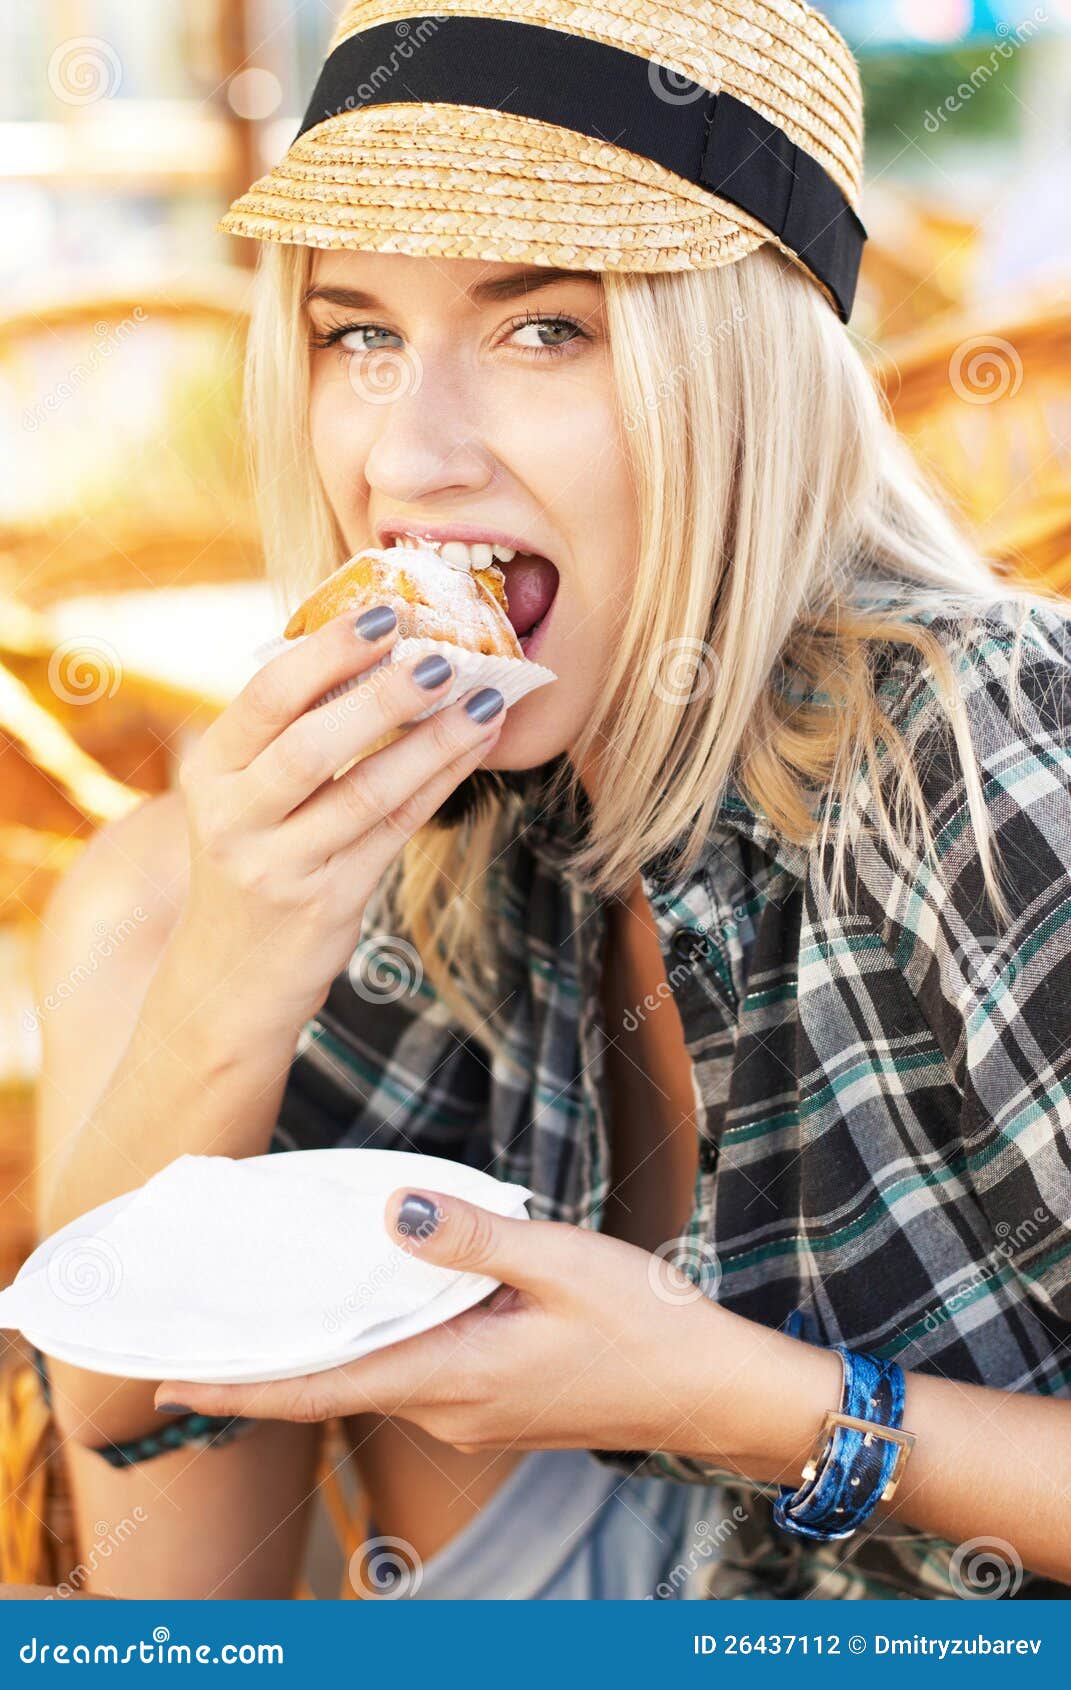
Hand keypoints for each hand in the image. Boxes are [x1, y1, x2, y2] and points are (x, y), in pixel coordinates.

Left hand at [153, 1188, 735, 1458]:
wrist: (711, 1390)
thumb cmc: (646, 1326)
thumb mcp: (560, 1263)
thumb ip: (471, 1239)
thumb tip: (393, 1214)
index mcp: (454, 1377)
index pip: (320, 1387)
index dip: (240, 1385)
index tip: (171, 1379)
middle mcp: (449, 1409)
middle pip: (337, 1382)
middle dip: (268, 1361)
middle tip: (206, 1325)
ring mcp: (472, 1414)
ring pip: (376, 1375)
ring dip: (324, 1347)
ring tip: (276, 1303)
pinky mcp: (494, 1404)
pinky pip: (414, 1372)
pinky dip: (377, 1342)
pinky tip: (375, 1302)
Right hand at [172, 607, 505, 1035]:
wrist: (230, 978)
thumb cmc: (253, 858)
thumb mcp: (243, 796)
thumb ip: (288, 732)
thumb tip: (378, 646)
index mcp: (211, 773)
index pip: (265, 699)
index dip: (326, 652)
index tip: (384, 616)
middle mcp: (235, 819)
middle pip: (312, 745)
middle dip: (381, 696)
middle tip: (440, 655)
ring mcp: (281, 865)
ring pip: (365, 792)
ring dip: (432, 740)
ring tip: (484, 697)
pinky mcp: (328, 902)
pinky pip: (395, 830)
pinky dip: (440, 781)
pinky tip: (476, 745)